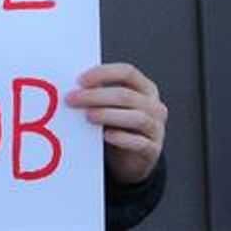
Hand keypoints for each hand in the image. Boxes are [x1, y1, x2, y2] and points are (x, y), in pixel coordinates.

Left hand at [65, 62, 166, 184]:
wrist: (130, 159)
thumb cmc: (118, 125)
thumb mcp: (111, 106)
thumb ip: (99, 93)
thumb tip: (73, 86)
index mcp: (145, 88)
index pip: (127, 72)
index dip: (103, 73)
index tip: (80, 80)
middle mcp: (154, 106)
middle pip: (126, 95)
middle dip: (96, 96)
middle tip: (73, 99)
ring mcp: (156, 128)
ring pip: (136, 117)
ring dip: (108, 115)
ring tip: (88, 115)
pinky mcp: (153, 150)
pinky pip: (140, 142)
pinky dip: (122, 138)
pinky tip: (106, 135)